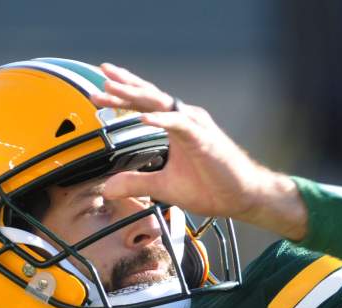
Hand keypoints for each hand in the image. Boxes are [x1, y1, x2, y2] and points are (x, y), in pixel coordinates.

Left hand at [92, 63, 307, 239]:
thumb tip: (108, 188)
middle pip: (149, 96)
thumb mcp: (163, 186)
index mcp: (176, 126)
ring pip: (161, 104)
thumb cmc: (211, 187)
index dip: (123, 95)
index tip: (100, 90)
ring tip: (113, 89)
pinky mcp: (204, 139)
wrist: (242, 196)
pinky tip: (144, 117)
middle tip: (101, 76)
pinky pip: (180, 125)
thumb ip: (135, 182)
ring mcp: (195, 126)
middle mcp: (185, 119)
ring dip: (135, 95)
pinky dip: (162, 119)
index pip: (145, 104)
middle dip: (124, 85)